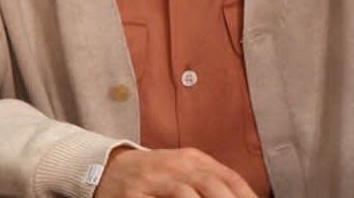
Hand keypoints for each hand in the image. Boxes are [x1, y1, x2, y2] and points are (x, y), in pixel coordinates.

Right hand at [94, 147, 258, 197]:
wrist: (107, 168)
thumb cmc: (153, 174)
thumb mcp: (183, 170)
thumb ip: (210, 179)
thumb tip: (242, 194)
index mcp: (192, 159)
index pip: (228, 176)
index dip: (245, 194)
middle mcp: (175, 166)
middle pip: (210, 184)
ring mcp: (153, 180)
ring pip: (185, 195)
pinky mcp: (133, 196)